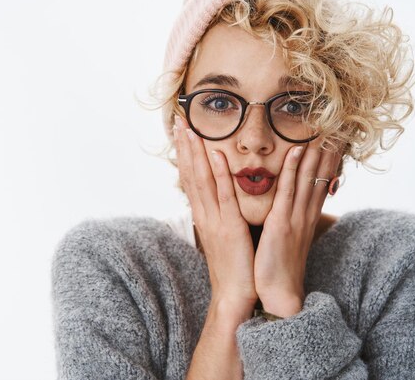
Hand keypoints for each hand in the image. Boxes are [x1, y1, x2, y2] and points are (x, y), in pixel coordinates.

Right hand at [174, 115, 257, 315]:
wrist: (234, 295)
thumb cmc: (234, 266)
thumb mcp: (224, 236)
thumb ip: (221, 214)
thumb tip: (220, 198)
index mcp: (204, 215)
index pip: (191, 178)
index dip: (185, 154)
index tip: (182, 132)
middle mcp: (205, 214)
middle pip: (190, 174)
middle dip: (185, 146)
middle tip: (179, 120)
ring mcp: (215, 220)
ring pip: (202, 181)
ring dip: (195, 153)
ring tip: (190, 129)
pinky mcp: (229, 228)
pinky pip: (223, 197)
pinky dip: (217, 175)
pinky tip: (214, 155)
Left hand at [254, 138, 341, 316]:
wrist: (279, 293)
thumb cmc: (279, 266)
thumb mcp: (288, 238)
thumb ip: (290, 218)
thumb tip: (290, 205)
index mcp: (307, 216)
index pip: (322, 180)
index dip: (330, 157)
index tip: (337, 135)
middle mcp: (306, 213)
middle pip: (321, 174)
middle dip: (330, 147)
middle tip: (341, 122)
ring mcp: (296, 216)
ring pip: (309, 177)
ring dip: (317, 150)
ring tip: (325, 125)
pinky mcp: (282, 223)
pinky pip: (289, 190)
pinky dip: (293, 168)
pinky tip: (299, 149)